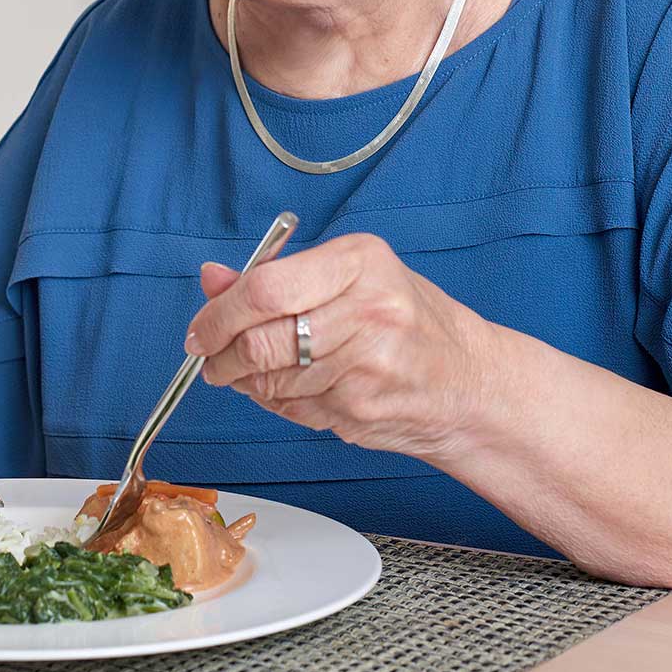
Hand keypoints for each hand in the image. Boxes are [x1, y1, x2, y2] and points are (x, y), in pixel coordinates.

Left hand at [184, 233, 497, 460]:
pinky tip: (304, 390)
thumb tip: (210, 278)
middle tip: (213, 363)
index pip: (264, 289)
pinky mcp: (362, 407)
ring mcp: (367, 364)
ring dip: (251, 384)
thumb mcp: (347, 278)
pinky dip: (281, 404)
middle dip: (221, 360)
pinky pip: (291, 409)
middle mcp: (368, 309)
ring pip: (269, 381)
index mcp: (359, 262)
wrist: (471, 382)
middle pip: (259, 342)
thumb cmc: (405, 321)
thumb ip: (274, 278)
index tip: (200, 332)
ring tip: (267, 372)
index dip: (218, 316)